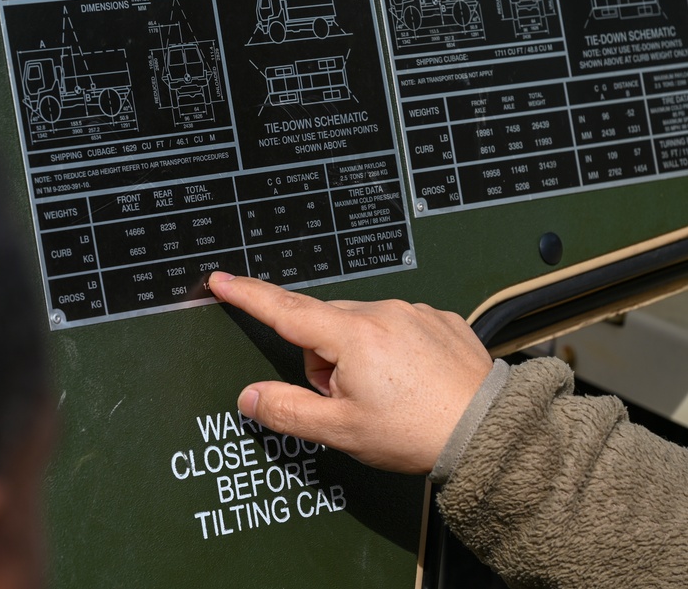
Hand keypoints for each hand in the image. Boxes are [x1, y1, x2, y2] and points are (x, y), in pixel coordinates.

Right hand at [208, 272, 492, 473]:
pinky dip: (391, 347)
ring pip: (360, 324)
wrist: (491, 432)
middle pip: (324, 324)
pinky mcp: (439, 320)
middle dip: (322, 357)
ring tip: (385, 394)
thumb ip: (288, 410)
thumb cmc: (417, 432)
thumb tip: (250, 397)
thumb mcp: (342, 430)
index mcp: (352, 336)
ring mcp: (414, 312)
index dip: (248, 295)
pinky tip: (409, 380)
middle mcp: (383, 313)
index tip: (222, 280)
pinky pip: (396, 324)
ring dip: (356, 353)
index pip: (285, 310)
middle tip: (345, 398)